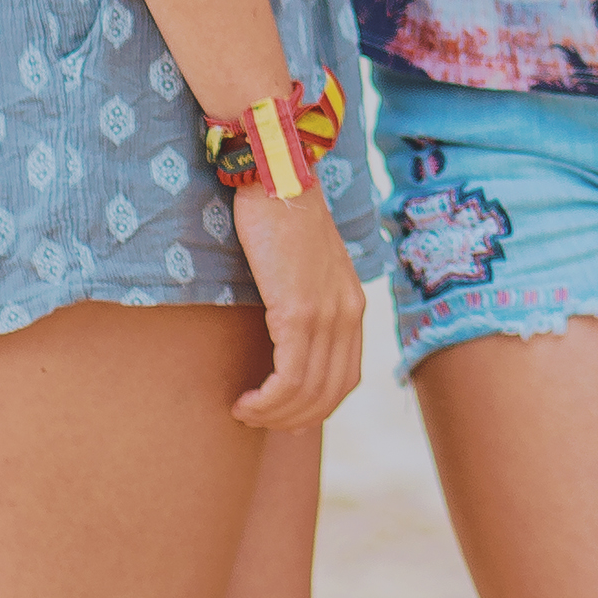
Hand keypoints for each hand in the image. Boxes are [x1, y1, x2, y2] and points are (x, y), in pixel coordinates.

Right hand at [226, 179, 364, 432]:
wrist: (278, 175)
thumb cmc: (282, 215)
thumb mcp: (308, 264)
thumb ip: (308, 299)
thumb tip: (288, 336)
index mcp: (353, 305)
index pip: (347, 377)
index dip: (317, 407)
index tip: (285, 417)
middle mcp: (348, 314)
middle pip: (331, 393)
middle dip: (293, 419)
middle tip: (259, 421)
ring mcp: (326, 314)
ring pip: (308, 392)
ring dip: (274, 415)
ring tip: (246, 413)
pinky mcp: (298, 310)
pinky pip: (288, 377)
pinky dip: (268, 400)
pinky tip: (245, 401)